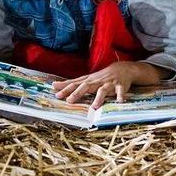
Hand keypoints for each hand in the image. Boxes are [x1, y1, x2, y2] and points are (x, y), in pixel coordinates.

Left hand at [51, 61, 166, 108]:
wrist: (122, 69)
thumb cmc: (100, 77)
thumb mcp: (86, 79)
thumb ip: (71, 83)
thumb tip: (54, 85)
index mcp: (88, 81)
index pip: (75, 84)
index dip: (66, 89)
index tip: (56, 94)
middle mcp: (97, 82)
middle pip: (86, 86)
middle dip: (78, 93)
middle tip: (69, 100)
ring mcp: (109, 84)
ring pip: (103, 90)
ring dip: (99, 97)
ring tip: (94, 106)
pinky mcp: (120, 86)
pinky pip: (120, 91)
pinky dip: (120, 96)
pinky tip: (120, 102)